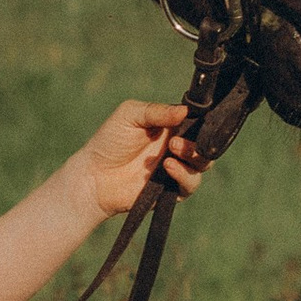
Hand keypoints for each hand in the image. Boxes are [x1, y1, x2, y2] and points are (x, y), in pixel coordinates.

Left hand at [81, 97, 204, 219]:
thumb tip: (186, 110)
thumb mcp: (130, 115)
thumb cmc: (109, 141)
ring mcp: (177, 168)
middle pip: (206, 143)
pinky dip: (184, 174)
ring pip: (203, 163)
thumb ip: (158, 111)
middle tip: (177, 142)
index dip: (203, 120)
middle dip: (200, 141)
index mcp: (171, 126)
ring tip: (172, 150)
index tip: (201, 119)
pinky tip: (168, 167)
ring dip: (193, 156)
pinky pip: (190, 184)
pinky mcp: (173, 190)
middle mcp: (177, 147)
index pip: (198, 121)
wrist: (94, 175)